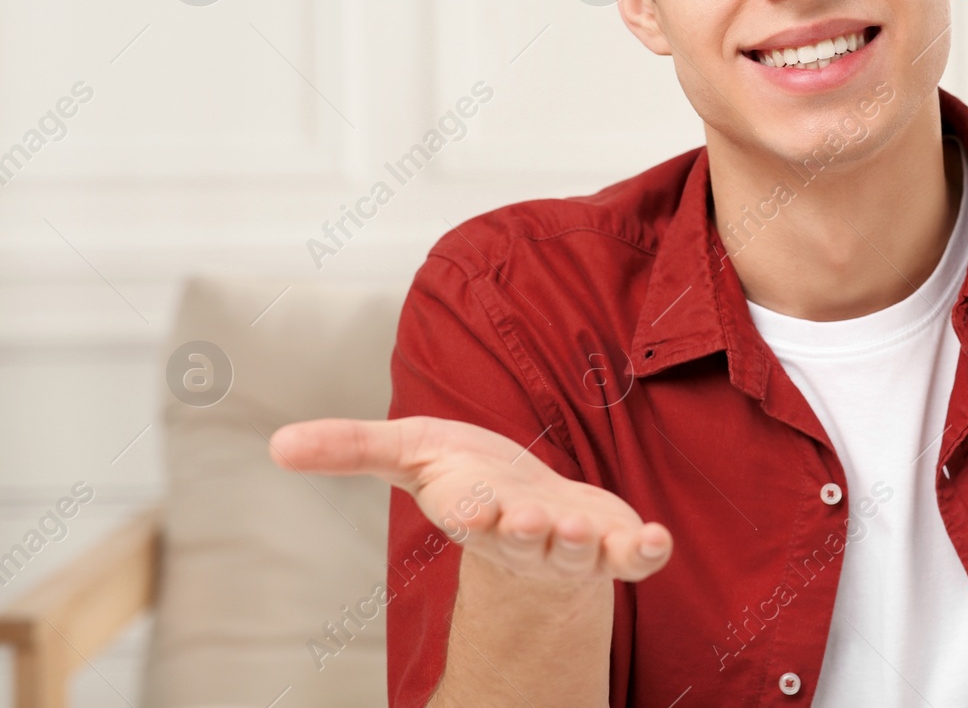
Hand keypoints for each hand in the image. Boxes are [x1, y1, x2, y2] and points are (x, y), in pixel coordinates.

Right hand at [268, 415, 672, 583]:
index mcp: (475, 511)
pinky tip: (659, 540)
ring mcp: (571, 547)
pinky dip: (646, 552)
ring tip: (581, 529)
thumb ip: (350, 448)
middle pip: (524, 541)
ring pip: (576, 553)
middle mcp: (523, 536)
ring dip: (581, 544)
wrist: (534, 514)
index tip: (475, 505)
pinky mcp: (614, 546)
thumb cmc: (473, 479)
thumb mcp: (410, 452)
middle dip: (527, 533)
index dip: (475, 512)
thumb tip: (275, 443)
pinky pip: (632, 557)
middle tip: (528, 522)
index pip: (471, 516)